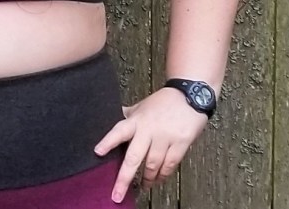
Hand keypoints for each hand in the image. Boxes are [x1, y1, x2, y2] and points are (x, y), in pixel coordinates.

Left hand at [94, 87, 208, 202]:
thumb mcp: (141, 107)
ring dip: (147, 179)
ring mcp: (165, 137)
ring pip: (152, 164)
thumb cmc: (163, 102)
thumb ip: (127, 116)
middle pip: (134, 156)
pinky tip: (158, 179)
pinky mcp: (181, 143)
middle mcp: (149, 130)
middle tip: (117, 194)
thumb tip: (109, 119)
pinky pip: (170, 164)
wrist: (191, 95)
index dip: (108, 141)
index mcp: (137, 120)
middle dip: (124, 178)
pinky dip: (163, 175)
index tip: (97, 152)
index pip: (119, 131)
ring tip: (143, 186)